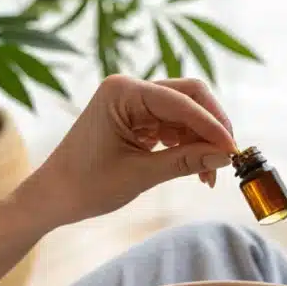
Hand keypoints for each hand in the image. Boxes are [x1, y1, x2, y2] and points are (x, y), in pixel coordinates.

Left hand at [18, 75, 239, 226]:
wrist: (53, 197)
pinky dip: (187, 146)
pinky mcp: (136, 118)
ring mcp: (132, 102)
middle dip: (211, 127)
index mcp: (122, 92)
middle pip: (189, 97)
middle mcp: (129, 88)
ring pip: (184, 113)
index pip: (181, 101)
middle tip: (228, 158)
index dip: (211, 126)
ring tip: (209, 176)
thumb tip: (225, 157)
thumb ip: (184, 162)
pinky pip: (172, 126)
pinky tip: (197, 170)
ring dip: (201, 141)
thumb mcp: (140, 175)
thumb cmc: (86, 186)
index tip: (233, 151)